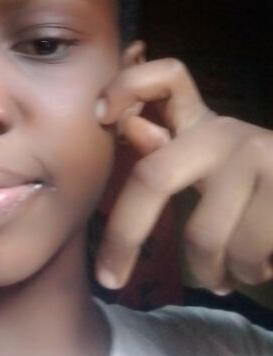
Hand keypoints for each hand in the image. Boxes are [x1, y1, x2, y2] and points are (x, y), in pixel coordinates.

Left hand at [94, 57, 272, 294]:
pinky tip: (261, 269)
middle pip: (155, 176)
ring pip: (204, 236)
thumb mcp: (209, 167)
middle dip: (125, 234)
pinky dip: (247, 275)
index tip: (100, 114)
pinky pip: (246, 255)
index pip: (168, 77)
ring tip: (224, 276)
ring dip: (210, 272)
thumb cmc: (257, 191)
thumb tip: (132, 126)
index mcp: (201, 123)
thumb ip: (167, 153)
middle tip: (109, 278)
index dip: (129, 84)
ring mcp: (261, 158)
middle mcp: (228, 133)